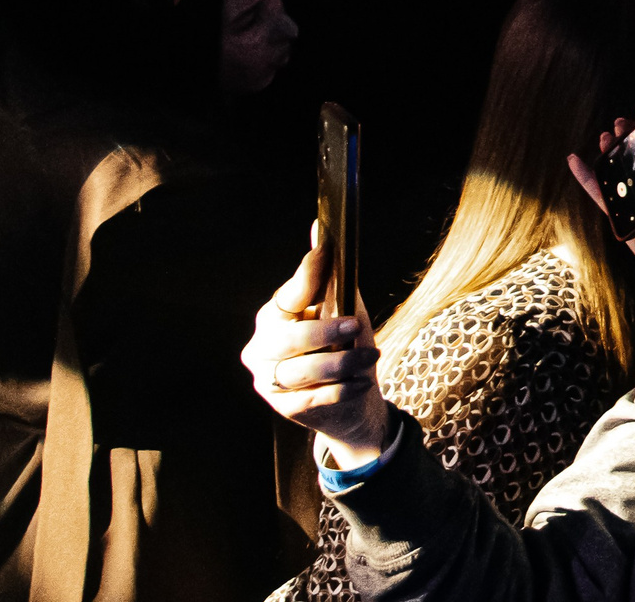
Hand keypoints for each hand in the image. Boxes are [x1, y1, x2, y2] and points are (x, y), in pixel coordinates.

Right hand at [241, 224, 391, 462]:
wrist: (347, 398)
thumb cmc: (340, 341)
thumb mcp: (339, 305)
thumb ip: (327, 276)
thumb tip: (320, 228)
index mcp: (274, 315)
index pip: (289, 294)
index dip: (308, 274)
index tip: (327, 251)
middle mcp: (263, 347)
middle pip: (291, 339)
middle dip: (326, 330)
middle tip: (355, 324)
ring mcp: (269, 380)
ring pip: (304, 371)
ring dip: (344, 362)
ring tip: (371, 355)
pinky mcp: (284, 407)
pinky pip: (316, 396)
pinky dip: (344, 387)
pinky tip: (362, 380)